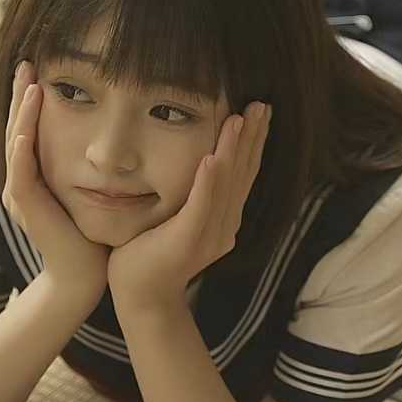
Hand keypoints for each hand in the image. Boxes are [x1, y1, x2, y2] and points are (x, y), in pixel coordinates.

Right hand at [3, 61, 110, 304]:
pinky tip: (28, 131)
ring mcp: (23, 195)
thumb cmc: (95, 233)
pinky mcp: (29, 209)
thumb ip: (95, 163)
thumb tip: (116, 133)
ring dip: (23, 115)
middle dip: (23, 96)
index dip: (33, 99)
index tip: (42, 67)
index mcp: (38, 174)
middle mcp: (25, 180)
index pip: (31, 127)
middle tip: (27, 63)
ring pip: (16, 146)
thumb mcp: (94, 189)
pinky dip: (23, 153)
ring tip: (32, 85)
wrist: (86, 274)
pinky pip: (21, 176)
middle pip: (18, 129)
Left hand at [107, 102, 271, 314]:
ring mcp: (210, 234)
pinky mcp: (189, 240)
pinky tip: (214, 157)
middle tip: (260, 105)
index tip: (259, 113)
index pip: (243, 173)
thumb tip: (196, 161)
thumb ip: (191, 195)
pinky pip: (202, 205)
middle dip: (252, 137)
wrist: (141, 297)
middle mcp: (226, 225)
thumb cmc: (150, 253)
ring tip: (240, 119)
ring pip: (227, 184)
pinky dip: (209, 181)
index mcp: (225, 218)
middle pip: (243, 174)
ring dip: (235, 149)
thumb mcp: (176, 217)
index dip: (253, 142)